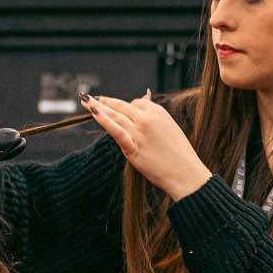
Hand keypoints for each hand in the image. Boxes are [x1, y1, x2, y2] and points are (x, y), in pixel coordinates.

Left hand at [81, 91, 211, 201]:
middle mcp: (147, 119)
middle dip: (104, 101)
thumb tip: (142, 101)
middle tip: (91, 98)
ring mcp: (139, 133)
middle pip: (122, 107)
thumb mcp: (169, 128)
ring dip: (98, 107)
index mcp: (158, 112)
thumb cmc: (179, 153)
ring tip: (86, 102)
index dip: (125, 107)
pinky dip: (104, 121)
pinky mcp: (133, 148)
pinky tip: (94, 113)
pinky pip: (116, 131)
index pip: (135, 103)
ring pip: (115, 116)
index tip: (116, 109)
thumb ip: (154, 117)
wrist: (185, 173)